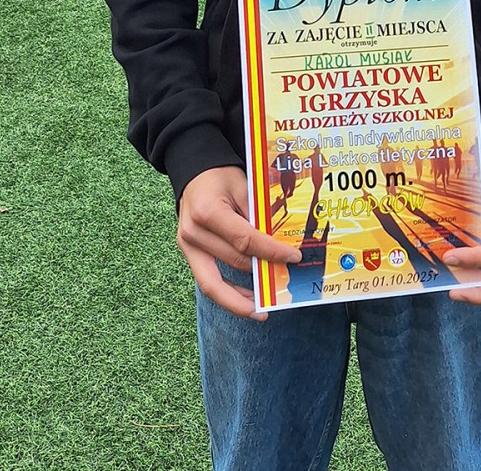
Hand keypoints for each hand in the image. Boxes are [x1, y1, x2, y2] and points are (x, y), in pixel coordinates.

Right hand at [177, 166, 301, 320]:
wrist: (193, 171)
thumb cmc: (220, 175)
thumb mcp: (243, 186)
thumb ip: (258, 215)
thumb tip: (278, 244)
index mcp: (208, 212)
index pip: (245, 240)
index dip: (271, 252)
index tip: (293, 257)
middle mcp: (193, 233)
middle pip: (234, 261)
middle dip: (262, 273)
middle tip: (286, 281)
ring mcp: (187, 246)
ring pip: (215, 283)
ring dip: (241, 297)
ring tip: (261, 310)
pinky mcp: (187, 253)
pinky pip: (207, 282)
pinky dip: (227, 294)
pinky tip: (246, 301)